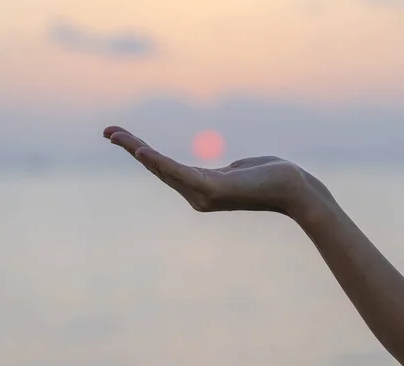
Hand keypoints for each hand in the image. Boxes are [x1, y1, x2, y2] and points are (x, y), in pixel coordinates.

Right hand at [103, 126, 315, 214]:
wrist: (296, 190)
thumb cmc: (273, 177)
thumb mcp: (242, 170)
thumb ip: (227, 170)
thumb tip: (227, 167)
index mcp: (202, 189)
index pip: (166, 169)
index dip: (143, 153)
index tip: (123, 138)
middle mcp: (198, 196)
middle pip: (158, 168)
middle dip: (131, 147)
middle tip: (107, 130)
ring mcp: (203, 195)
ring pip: (164, 169)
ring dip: (137, 150)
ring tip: (115, 135)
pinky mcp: (213, 190)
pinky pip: (180, 173)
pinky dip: (159, 162)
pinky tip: (142, 152)